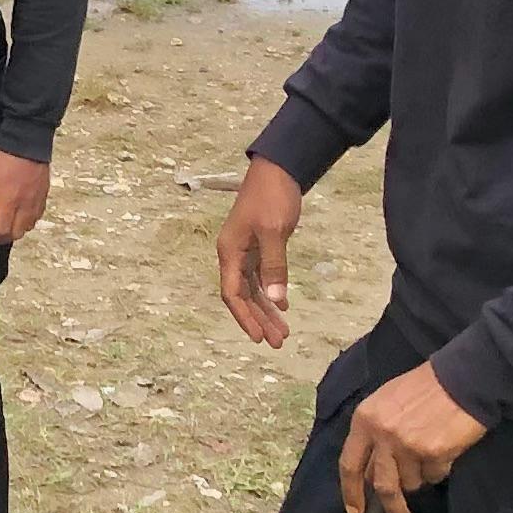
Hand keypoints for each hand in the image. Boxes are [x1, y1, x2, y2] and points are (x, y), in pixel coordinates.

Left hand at [0, 146, 51, 245]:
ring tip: (3, 227)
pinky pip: (37, 216)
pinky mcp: (43, 194)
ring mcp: (37, 200)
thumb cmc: (2, 155)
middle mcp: (25, 205)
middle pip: (15, 233)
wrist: (26, 138)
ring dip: (14, 231)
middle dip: (0, 238)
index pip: (0, 231)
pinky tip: (18, 216)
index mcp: (9, 202)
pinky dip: (27, 222)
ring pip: (28, 227)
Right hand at [216, 157, 306, 345]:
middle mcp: (233, 255)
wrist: (278, 170)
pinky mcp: (258, 246)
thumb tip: (275, 299)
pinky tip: (283, 306)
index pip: (232, 293)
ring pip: (253, 289)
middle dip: (258, 320)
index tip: (260, 338)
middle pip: (242, 296)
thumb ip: (274, 265)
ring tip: (283, 331)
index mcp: (230, 252)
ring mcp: (245, 251)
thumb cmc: (271, 197)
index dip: (245, 317)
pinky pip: (261, 277)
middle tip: (277, 342)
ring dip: (266, 310)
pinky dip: (271, 292)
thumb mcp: (273, 231)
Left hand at [338, 362, 485, 512]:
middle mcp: (382, 435)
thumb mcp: (386, 402)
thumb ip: (375, 432)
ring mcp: (407, 446)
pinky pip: (434, 476)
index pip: (350, 464)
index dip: (351, 492)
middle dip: (391, 509)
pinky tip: (445, 452)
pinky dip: (439, 470)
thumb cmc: (425, 388)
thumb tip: (373, 469)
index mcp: (364, 420)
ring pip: (410, 482)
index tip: (355, 512)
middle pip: (381, 485)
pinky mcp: (433, 453)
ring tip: (431, 457)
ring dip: (421, 478)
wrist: (462, 378)